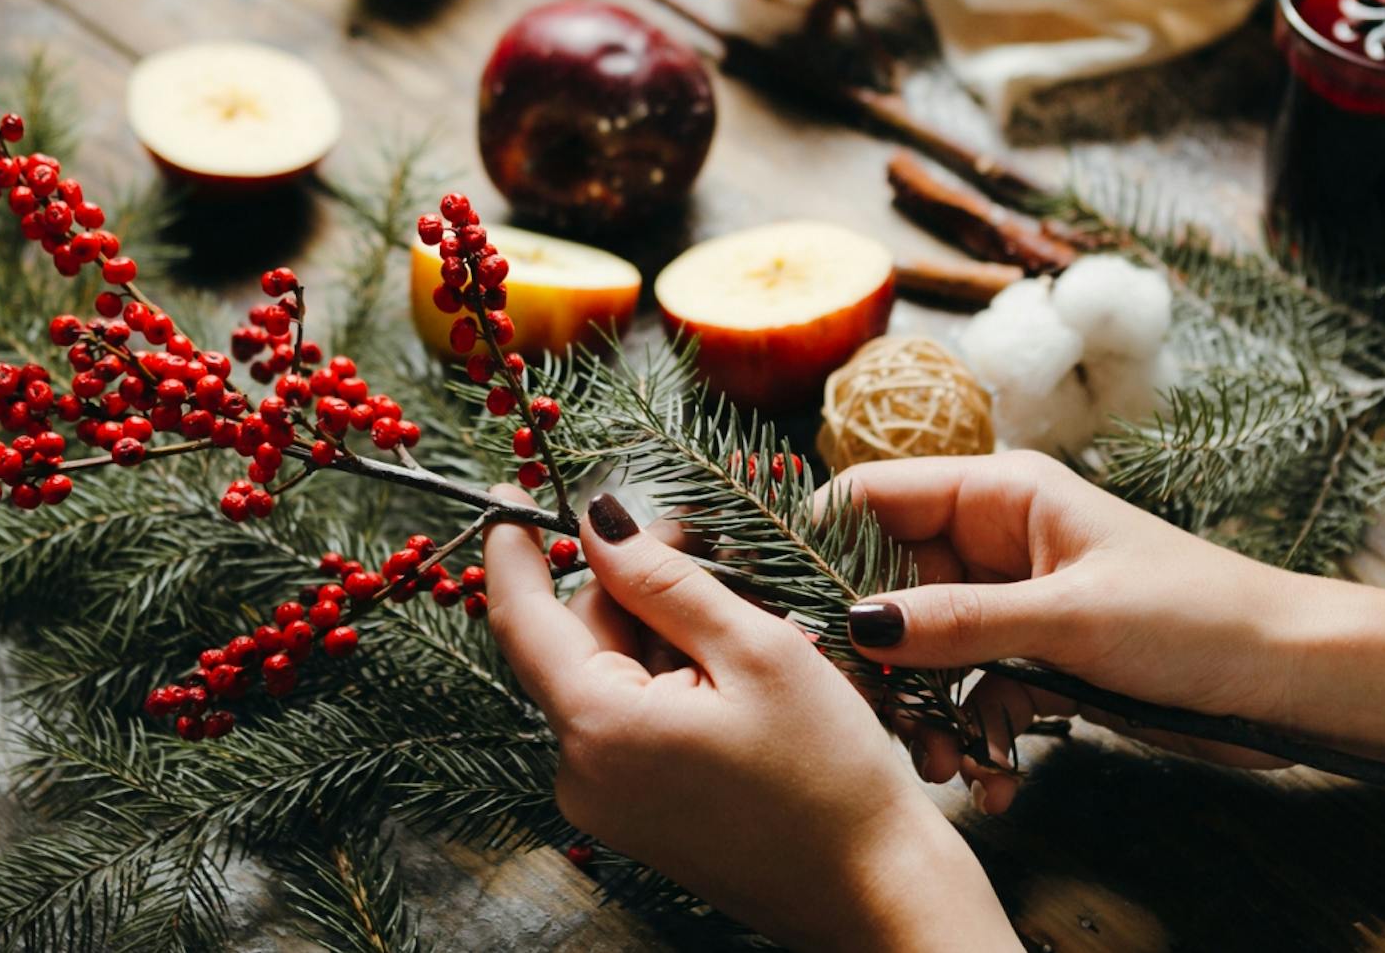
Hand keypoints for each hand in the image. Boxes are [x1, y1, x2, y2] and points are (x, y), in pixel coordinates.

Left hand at [483, 487, 1019, 950]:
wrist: (874, 892)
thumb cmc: (829, 775)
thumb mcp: (755, 651)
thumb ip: (665, 579)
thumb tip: (598, 521)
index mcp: (597, 728)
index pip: (519, 618)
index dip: (513, 546)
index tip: (509, 492)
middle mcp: (580, 772)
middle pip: (575, 641)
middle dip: (629, 584)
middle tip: (707, 541)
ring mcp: (604, 800)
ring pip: (607, 675)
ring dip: (660, 632)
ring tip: (745, 623)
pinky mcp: (633, 814)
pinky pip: (628, 718)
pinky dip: (668, 678)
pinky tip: (734, 676)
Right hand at [831, 451, 1292, 813]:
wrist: (1292, 682)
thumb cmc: (1198, 619)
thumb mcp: (1068, 618)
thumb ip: (958, 623)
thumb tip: (855, 623)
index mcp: (1000, 495)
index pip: (875, 498)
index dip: (823, 548)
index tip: (795, 617)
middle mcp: (995, 542)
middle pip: (887, 584)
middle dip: (876, 655)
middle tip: (871, 714)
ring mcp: (1012, 603)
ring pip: (923, 649)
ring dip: (923, 709)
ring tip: (943, 761)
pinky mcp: (1033, 658)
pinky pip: (967, 691)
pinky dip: (968, 732)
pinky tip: (989, 775)